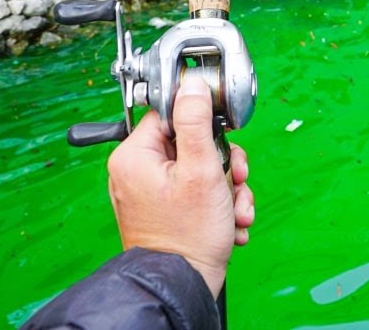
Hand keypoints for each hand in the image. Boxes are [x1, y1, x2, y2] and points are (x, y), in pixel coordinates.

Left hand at [106, 77, 254, 295]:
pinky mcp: (165, 211)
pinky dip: (219, 206)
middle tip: (231, 182)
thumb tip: (192, 84)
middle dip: (223, 166)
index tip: (219, 144)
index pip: (172, 114)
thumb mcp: (201, 169)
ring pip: (201, 171)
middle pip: (192, 143)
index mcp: (134, 156)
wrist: (183, 285)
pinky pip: (197, 194)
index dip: (204, 126)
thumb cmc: (188, 235)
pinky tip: (228, 224)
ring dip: (227, 190)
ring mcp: (151, 194)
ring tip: (233, 210)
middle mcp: (137, 172)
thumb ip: (197, 122)